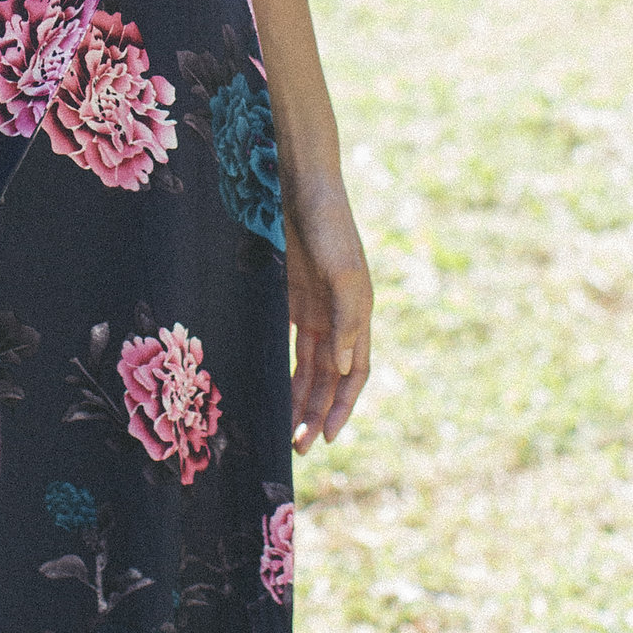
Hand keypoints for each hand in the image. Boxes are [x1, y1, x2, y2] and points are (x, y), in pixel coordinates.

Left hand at [286, 170, 372, 448]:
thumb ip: (347, 320)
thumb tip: (344, 367)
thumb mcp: (344, 272)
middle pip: (331, 377)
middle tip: (297, 446)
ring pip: (311, 366)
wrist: (301, 185)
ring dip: (301, 397)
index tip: (324, 437)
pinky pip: (293, 344)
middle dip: (316, 412)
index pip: (355, 373)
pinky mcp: (293, 297)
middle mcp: (340, 317)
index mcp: (360, 314)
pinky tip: (272, 386)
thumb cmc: (329, 225)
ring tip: (285, 428)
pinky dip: (286, 367)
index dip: (342, 406)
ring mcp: (317, 308)